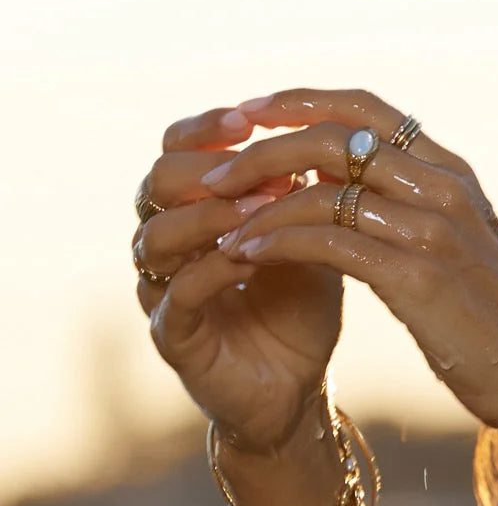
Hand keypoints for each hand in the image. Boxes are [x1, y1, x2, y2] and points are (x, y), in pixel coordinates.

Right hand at [134, 106, 343, 451]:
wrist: (298, 386)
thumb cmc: (300, 307)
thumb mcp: (313, 240)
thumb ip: (310, 194)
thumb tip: (332, 134)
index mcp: (193, 209)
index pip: (175, 149)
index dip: (205, 129)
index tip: (248, 119)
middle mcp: (165, 242)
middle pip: (157, 182)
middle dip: (209, 168)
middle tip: (263, 167)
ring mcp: (160, 289)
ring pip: (156, 234)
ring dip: (210, 214)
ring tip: (263, 207)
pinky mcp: (171, 334)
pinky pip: (176, 291)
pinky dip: (212, 268)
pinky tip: (250, 257)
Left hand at [203, 88, 497, 453]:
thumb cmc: (494, 323)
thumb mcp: (459, 249)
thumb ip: (416, 210)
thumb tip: (356, 187)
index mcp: (453, 173)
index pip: (367, 107)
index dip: (302, 100)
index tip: (250, 111)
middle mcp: (445, 188)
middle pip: (337, 137)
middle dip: (264, 148)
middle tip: (214, 173)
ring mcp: (434, 229)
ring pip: (324, 187)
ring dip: (259, 202)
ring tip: (216, 221)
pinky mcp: (417, 277)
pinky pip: (327, 242)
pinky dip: (276, 243)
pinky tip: (244, 255)